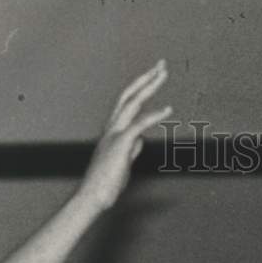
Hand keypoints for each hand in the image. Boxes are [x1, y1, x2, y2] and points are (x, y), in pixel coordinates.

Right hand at [77, 61, 172, 212]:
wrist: (92, 198)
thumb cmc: (106, 184)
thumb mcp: (122, 162)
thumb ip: (131, 148)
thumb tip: (140, 140)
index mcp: (113, 130)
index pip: (128, 102)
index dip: (142, 87)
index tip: (155, 76)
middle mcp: (112, 127)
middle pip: (130, 94)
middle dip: (146, 78)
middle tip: (162, 65)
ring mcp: (114, 134)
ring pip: (132, 102)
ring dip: (149, 86)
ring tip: (164, 73)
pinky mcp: (120, 145)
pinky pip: (139, 125)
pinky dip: (154, 115)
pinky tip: (168, 109)